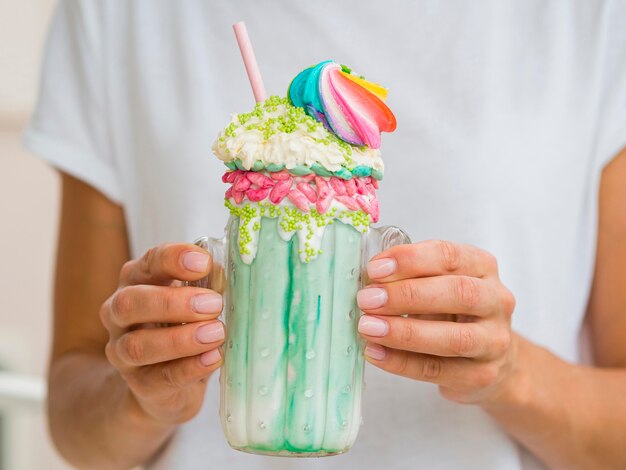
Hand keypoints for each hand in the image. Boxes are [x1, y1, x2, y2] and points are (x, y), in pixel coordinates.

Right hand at [100, 243, 224, 424]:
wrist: (164, 385)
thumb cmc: (182, 327)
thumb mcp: (194, 301)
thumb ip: (207, 286)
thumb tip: (226, 272)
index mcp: (137, 281)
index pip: (148, 263)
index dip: (173, 259)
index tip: (203, 262)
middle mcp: (119, 314)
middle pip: (131, 302)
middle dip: (172, 302)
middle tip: (213, 304)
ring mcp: (122, 352)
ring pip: (138, 345)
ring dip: (181, 339)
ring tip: (216, 333)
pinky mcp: (140, 384)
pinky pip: (160, 377)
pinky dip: (190, 367)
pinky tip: (214, 358)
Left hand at [357, 240, 516, 403]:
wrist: (488, 358)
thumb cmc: (452, 311)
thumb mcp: (436, 283)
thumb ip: (409, 276)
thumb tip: (368, 280)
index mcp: (481, 267)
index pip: (450, 256)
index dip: (411, 260)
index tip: (375, 269)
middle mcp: (496, 301)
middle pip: (458, 293)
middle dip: (407, 295)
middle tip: (368, 299)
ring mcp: (494, 341)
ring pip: (453, 338)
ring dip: (404, 332)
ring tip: (368, 328)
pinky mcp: (481, 375)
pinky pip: (438, 370)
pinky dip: (402, 362)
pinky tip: (375, 352)